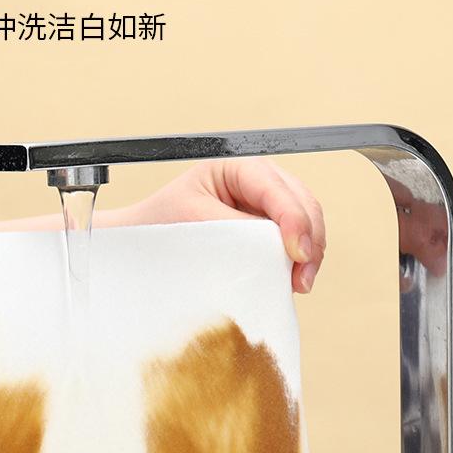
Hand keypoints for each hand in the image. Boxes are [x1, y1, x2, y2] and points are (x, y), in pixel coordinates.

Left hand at [116, 158, 324, 294]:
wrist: (142, 248)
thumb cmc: (160, 227)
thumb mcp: (194, 223)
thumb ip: (237, 231)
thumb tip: (277, 247)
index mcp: (235, 169)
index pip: (275, 188)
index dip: (293, 220)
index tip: (296, 252)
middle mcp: (256, 184)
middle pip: (302, 202)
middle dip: (310, 239)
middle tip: (302, 277)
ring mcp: (265, 208)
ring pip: (307, 222)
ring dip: (310, 253)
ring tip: (298, 283)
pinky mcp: (267, 233)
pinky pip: (296, 242)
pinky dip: (299, 261)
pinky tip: (291, 280)